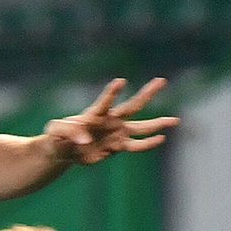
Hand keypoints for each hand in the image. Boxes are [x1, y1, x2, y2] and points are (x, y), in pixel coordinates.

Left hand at [43, 77, 179, 165]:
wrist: (63, 150)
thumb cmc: (57, 136)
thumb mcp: (54, 132)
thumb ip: (66, 133)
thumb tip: (86, 141)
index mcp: (95, 114)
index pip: (105, 101)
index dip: (112, 93)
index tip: (121, 81)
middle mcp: (110, 120)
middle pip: (133, 106)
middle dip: (147, 94)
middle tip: (162, 80)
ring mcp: (116, 133)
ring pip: (141, 127)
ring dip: (158, 124)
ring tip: (175, 121)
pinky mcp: (117, 146)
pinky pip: (136, 145)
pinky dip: (148, 143)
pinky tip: (161, 138)